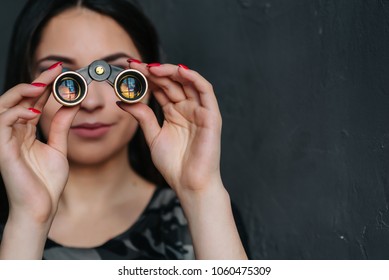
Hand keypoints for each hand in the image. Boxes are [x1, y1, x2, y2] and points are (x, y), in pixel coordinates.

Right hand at [0, 64, 78, 224]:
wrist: (41, 207)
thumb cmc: (46, 182)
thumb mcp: (59, 147)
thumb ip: (61, 125)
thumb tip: (72, 103)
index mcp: (25, 131)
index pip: (33, 101)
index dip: (46, 85)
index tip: (63, 72)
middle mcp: (13, 132)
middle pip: (18, 99)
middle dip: (36, 82)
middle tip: (55, 70)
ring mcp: (5, 140)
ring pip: (4, 106)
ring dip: (22, 92)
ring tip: (41, 85)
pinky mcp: (1, 149)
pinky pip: (2, 123)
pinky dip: (16, 113)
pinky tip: (34, 111)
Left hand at [119, 62, 246, 258]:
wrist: (189, 184)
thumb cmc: (175, 164)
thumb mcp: (153, 136)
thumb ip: (142, 116)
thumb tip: (123, 100)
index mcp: (175, 113)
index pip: (161, 88)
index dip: (146, 77)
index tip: (129, 69)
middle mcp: (188, 109)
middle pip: (172, 83)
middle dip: (154, 72)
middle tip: (135, 65)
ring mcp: (200, 111)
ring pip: (188, 83)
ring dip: (171, 72)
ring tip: (152, 68)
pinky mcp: (211, 116)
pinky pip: (205, 92)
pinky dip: (194, 78)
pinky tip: (179, 71)